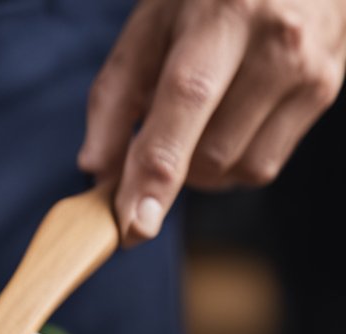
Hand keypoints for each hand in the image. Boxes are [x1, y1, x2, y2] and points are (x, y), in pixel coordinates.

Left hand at [78, 0, 345, 245]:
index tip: (133, 226)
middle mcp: (277, 43)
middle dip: (169, 166)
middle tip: (152, 135)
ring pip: (236, 170)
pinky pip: (263, 165)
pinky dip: (231, 161)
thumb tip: (96, 170)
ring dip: (200, 165)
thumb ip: (115, 95)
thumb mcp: (150, 24)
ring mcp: (310, 71)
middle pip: (209, 153)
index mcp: (224, 14)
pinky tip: (226, 120)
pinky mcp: (326, 92)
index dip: (157, 170)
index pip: (186, 101)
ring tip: (197, 115)